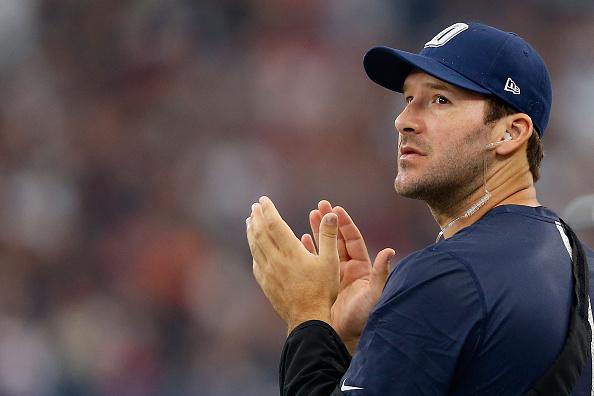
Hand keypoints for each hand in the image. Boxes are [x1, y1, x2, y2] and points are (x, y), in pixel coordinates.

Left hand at [246, 196, 340, 333]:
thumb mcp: (331, 261)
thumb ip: (329, 236)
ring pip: (255, 247)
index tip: (263, 200)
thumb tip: (330, 214)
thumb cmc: (322, 290)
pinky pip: (256, 262)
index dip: (268, 210)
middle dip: (257, 217)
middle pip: (261, 233)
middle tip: (255, 207)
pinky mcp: (266, 284)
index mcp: (291, 252)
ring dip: (252, 232)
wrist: (307, 319)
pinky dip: (254, 250)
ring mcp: (268, 273)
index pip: (274, 224)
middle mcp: (275, 260)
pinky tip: (255, 248)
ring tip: (250, 222)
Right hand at [301, 201, 394, 352]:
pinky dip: (308, 250)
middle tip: (320, 205)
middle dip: (330, 222)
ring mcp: (333, 275)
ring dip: (318, 231)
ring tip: (310, 215)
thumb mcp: (373, 296)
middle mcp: (347, 269)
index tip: (336, 209)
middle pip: (337, 239)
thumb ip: (380, 274)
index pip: (352, 240)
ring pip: (325, 247)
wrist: (344, 338)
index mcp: (361, 268)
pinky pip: (314, 262)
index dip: (345, 224)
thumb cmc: (362, 320)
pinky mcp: (321, 283)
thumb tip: (389, 251)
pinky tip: (300, 239)